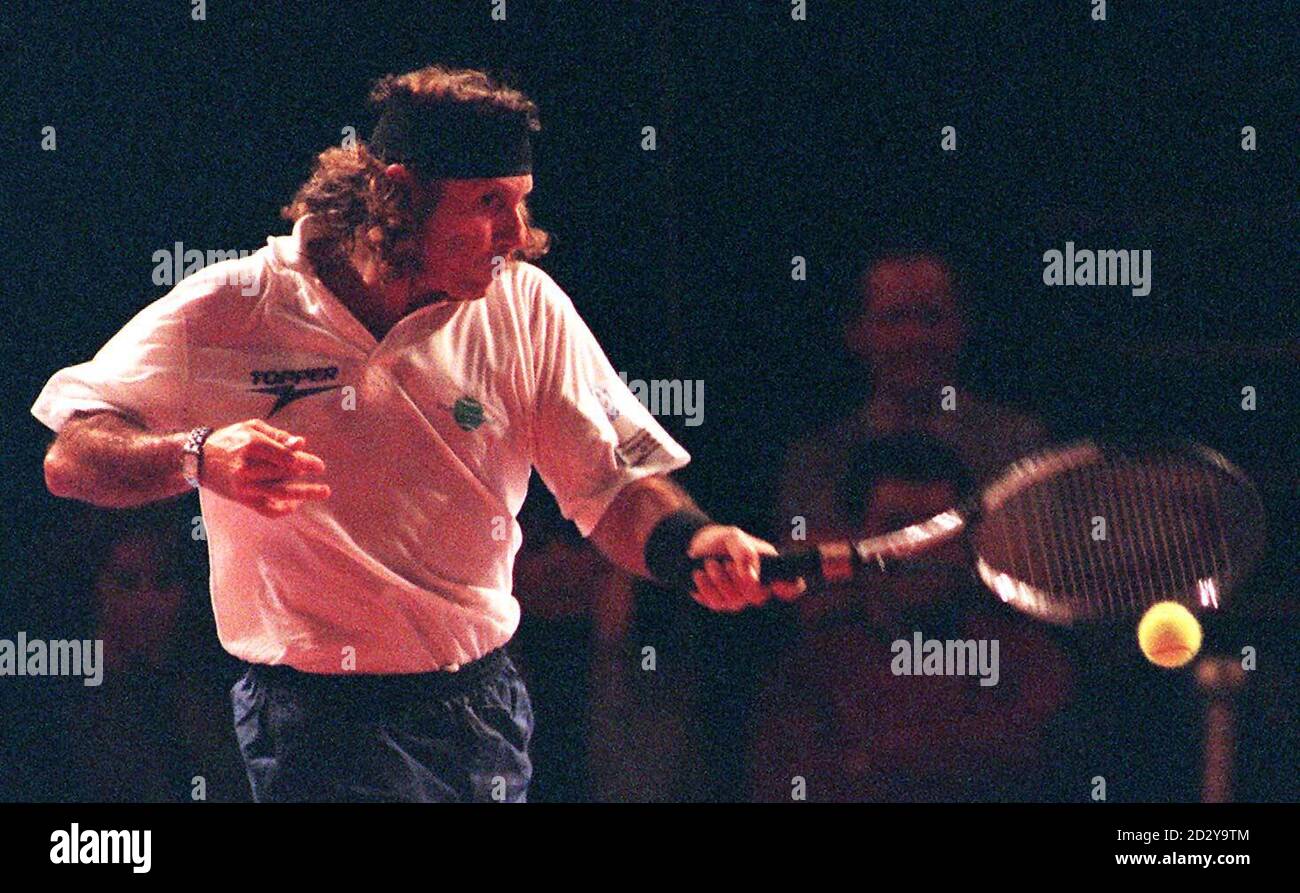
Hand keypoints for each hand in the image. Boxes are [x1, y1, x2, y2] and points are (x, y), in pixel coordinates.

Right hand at [200, 418, 329, 518]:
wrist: (197, 459)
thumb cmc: (229, 439)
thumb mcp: (252, 428)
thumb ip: (277, 436)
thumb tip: (301, 444)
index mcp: (251, 445)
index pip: (286, 457)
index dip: (306, 461)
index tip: (318, 465)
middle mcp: (247, 467)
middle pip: (285, 473)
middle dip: (306, 473)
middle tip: (321, 472)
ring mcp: (244, 486)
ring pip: (280, 492)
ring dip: (304, 493)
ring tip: (323, 492)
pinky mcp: (241, 499)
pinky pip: (266, 509)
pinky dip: (283, 509)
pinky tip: (295, 505)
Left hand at [687, 525, 805, 612]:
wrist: (696, 545)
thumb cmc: (722, 539)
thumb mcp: (734, 537)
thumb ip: (744, 552)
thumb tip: (751, 576)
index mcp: (770, 567)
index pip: (792, 585)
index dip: (791, 588)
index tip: (777, 583)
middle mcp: (758, 586)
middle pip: (758, 597)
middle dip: (739, 580)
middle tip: (725, 563)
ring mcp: (740, 597)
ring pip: (735, 602)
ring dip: (719, 581)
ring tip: (708, 563)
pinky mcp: (721, 603)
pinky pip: (717, 604)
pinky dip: (706, 588)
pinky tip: (700, 574)